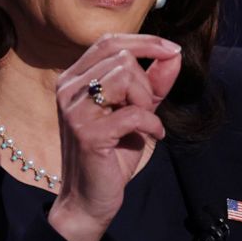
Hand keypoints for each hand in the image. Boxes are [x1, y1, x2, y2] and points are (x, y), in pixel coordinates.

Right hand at [47, 33, 181, 240]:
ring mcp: (74, 109)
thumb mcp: (139, 110)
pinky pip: (132, 113)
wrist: (90, 199)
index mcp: (74, 78)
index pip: (109, 41)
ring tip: (144, 122)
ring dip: (146, 100)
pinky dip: (151, 124)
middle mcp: (67, 88)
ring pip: (124, 76)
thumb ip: (154, 82)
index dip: (145, 41)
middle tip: (148, 110)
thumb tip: (174, 54)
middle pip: (121, 57)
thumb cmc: (113, 153)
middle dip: (146, 82)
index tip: (173, 50)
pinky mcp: (86, 133)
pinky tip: (153, 135)